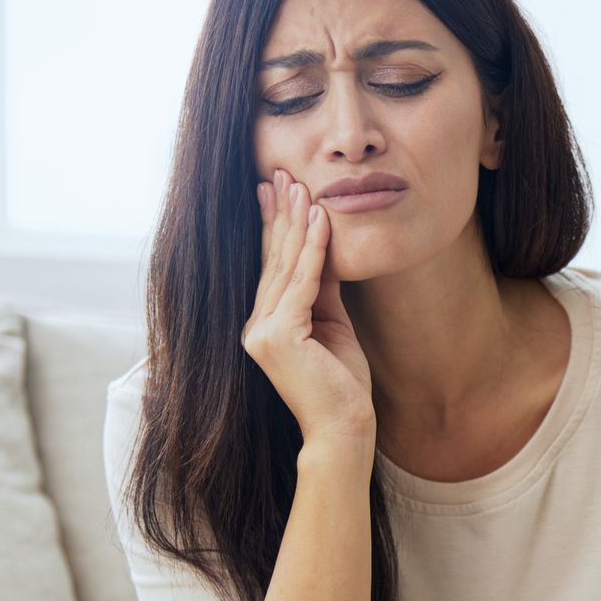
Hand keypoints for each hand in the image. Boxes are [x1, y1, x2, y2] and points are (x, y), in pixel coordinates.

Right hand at [242, 168, 375, 448]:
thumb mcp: (333, 324)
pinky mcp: (279, 337)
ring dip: (294, 223)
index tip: (275, 188)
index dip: (273, 226)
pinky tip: (319, 221)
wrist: (344, 428)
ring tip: (300, 186)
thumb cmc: (343, 384)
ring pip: (285, 267)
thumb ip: (324, 289)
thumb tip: (324, 246)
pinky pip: (301, 284)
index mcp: (264, 326)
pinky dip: (313, 250)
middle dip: (279, 214)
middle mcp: (255, 327)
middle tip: (281, 172)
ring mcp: (262, 333)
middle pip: (273, 260)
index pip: (271, 267)